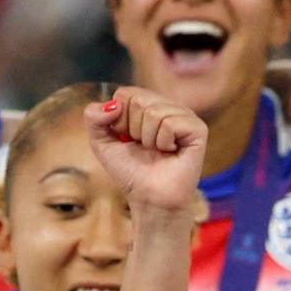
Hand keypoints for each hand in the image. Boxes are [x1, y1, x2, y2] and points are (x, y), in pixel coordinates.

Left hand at [87, 90, 209, 215]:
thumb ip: (93, 117)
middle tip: (144, 147)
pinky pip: (170, 123)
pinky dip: (163, 142)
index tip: (127, 139)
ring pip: (154, 112)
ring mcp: (184, 115)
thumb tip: (113, 104)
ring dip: (148, 139)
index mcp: (148, 104)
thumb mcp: (101, 143)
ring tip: (157, 151)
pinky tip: (170, 152)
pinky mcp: (197, 128)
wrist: (149, 198)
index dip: (119, 119)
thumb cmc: (130, 172)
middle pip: (138, 100)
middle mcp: (167, 106)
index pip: (126, 93)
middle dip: (133, 129)